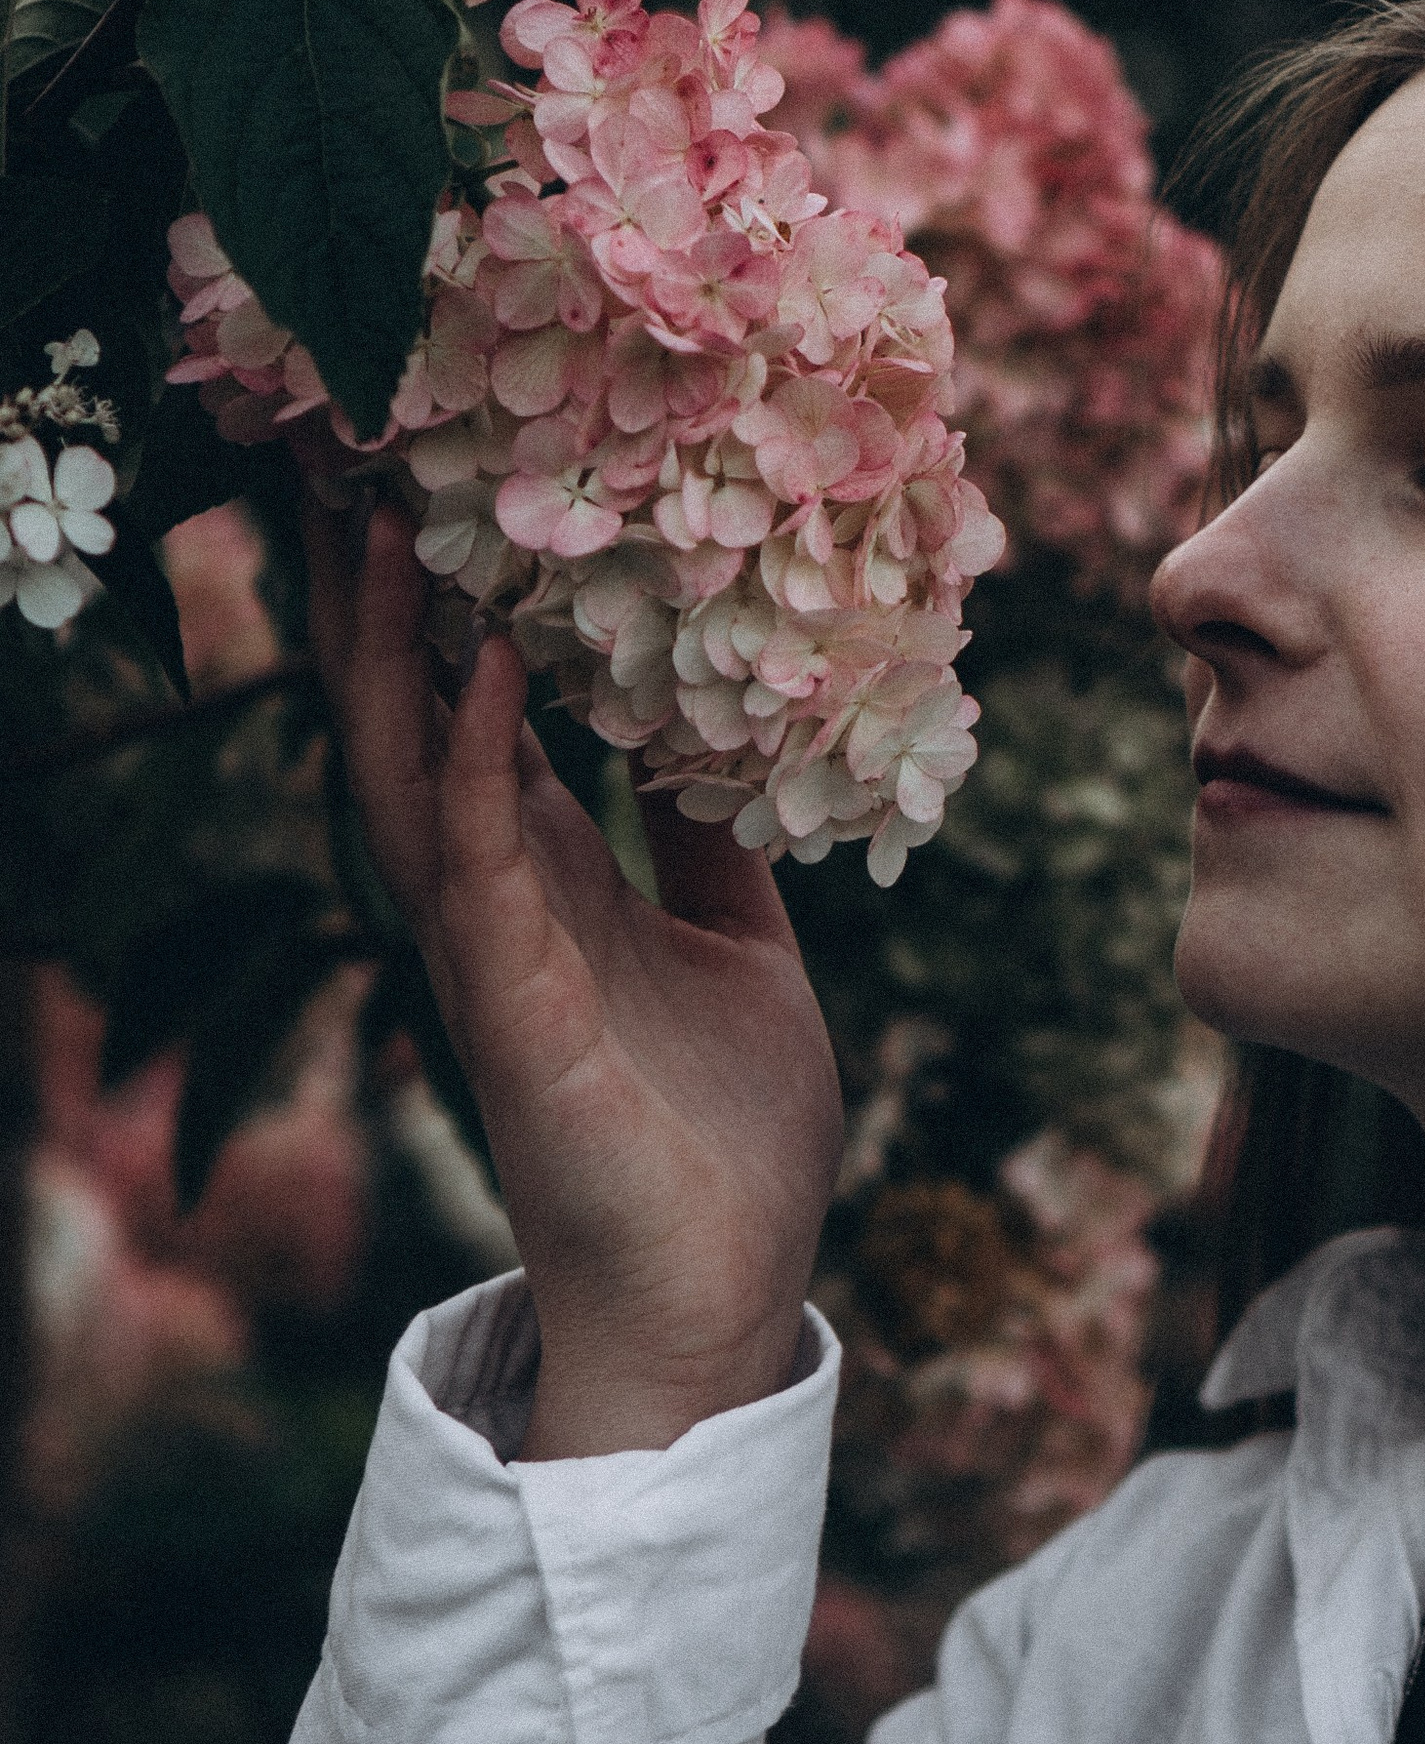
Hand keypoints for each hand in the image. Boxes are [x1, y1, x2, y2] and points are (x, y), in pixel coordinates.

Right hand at [307, 491, 844, 1456]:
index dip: (447, 594)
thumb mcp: (741, 943)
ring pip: (412, 763)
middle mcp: (497, 897)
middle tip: (364, 446)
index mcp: (549, 878)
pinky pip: (485, 853)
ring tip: (394, 506)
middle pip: (410, 711)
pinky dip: (483, 748)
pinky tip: (492, 654)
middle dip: (381, 589)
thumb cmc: (728, 1137)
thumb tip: (719, 726)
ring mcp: (490, 948)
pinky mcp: (511, 1003)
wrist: (723, 1297)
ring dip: (396, 640)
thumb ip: (712, 837)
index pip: (474, 707)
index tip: (439, 469)